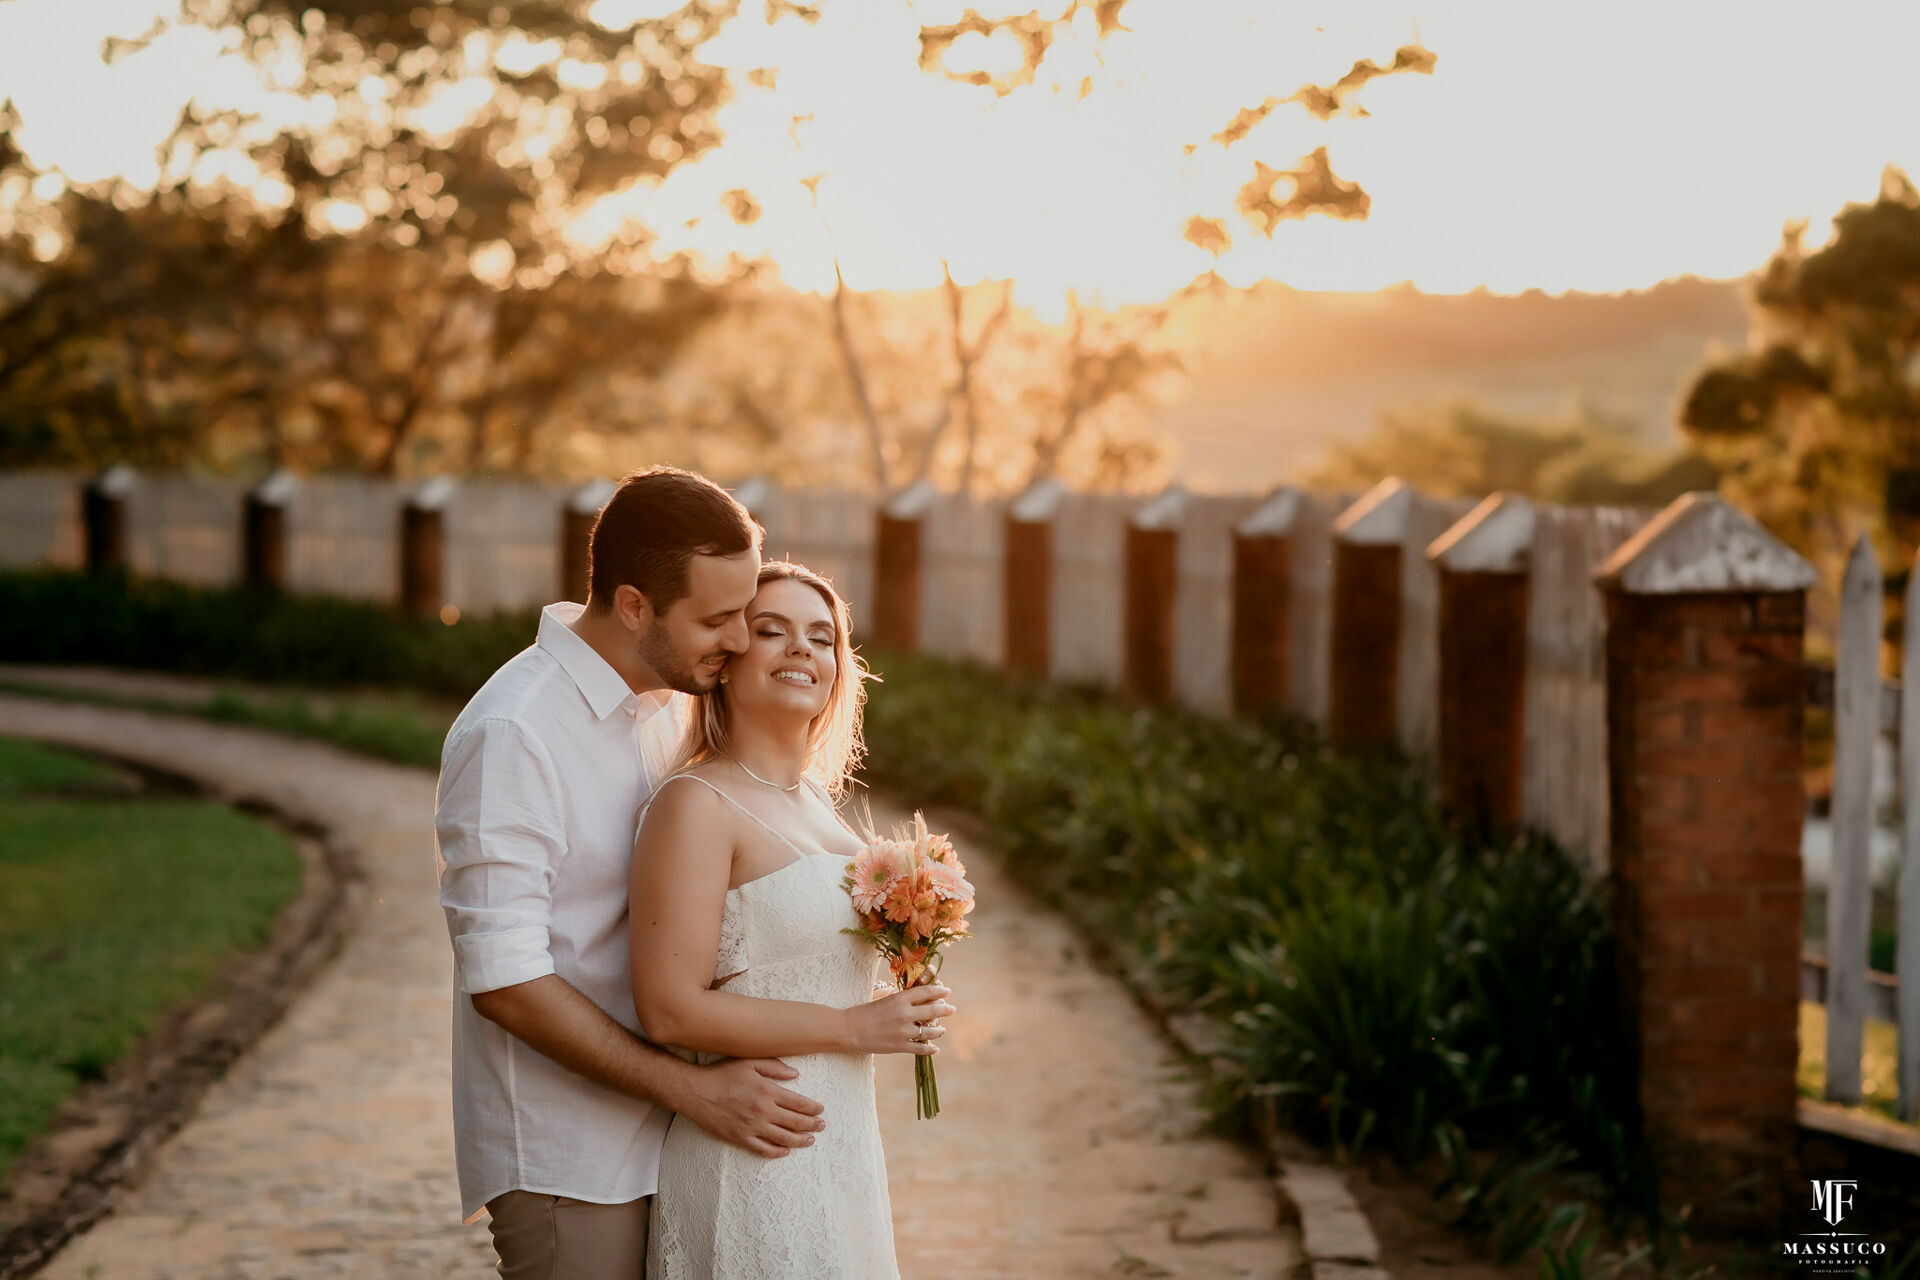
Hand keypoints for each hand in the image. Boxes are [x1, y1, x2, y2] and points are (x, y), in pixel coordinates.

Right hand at [681, 1058, 826, 1159]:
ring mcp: (752, 1127)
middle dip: (813, 1125)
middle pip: (796, 1122)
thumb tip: (796, 1075)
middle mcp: (763, 1111)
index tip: (821, 1110)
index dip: (814, 1108)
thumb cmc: (722, 1074)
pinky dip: (778, 1152)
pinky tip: (786, 1151)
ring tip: (811, 1140)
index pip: (800, 1103)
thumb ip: (775, 1067)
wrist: (696, 1092)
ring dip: (801, 1140)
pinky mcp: (740, 1138)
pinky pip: (764, 1149)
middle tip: (822, 1126)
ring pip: (784, 1139)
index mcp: (768, 1091)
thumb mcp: (749, 1062)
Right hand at [843, 982, 954, 1055]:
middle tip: (952, 1009)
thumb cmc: (862, 1011)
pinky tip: (935, 1049)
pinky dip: (929, 1049)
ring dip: (939, 1030)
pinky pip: (920, 1048)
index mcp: (900, 998)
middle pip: (933, 1010)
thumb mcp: (881, 997)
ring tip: (943, 1030)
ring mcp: (904, 1031)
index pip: (926, 992)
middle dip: (945, 1009)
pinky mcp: (899, 1046)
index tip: (947, 991)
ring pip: (930, 1031)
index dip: (939, 991)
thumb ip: (896, 995)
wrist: (848, 1029)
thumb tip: (908, 995)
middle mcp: (905, 1013)